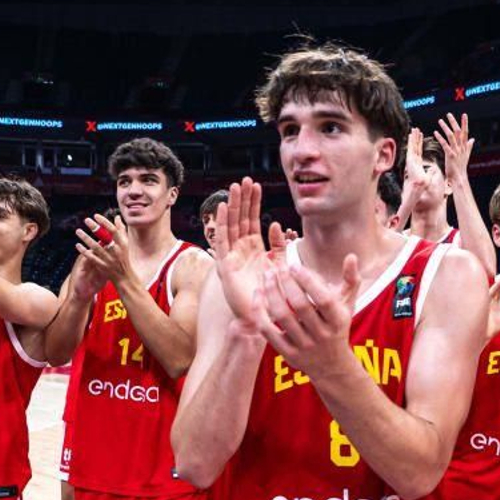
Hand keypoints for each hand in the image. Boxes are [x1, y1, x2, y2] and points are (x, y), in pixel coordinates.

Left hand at [72, 214, 137, 299]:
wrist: (125, 277)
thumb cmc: (124, 257)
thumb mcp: (125, 243)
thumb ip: (121, 229)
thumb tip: (116, 217)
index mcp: (122, 243)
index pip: (113, 230)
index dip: (104, 222)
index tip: (96, 216)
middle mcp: (116, 250)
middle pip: (104, 237)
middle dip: (95, 228)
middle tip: (86, 220)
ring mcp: (109, 259)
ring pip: (95, 247)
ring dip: (86, 238)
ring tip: (78, 231)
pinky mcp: (102, 266)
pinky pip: (91, 257)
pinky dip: (84, 251)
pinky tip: (78, 245)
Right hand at [212, 178, 287, 319]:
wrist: (263, 320)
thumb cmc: (271, 297)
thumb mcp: (279, 266)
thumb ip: (279, 247)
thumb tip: (277, 226)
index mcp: (253, 250)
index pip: (252, 220)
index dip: (253, 203)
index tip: (256, 185)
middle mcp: (239, 251)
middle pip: (239, 219)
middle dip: (242, 199)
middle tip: (245, 180)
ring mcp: (230, 258)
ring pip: (229, 226)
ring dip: (231, 206)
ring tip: (234, 187)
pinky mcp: (224, 267)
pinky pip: (221, 242)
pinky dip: (220, 225)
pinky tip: (221, 208)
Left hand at [254, 254, 360, 378]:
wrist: (332, 366)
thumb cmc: (338, 327)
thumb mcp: (348, 305)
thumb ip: (351, 280)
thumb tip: (351, 255)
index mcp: (338, 321)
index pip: (323, 299)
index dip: (307, 281)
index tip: (294, 265)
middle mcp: (322, 335)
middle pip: (300, 306)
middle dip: (286, 283)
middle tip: (277, 267)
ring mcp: (304, 346)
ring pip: (282, 316)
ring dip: (271, 293)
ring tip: (267, 276)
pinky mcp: (288, 354)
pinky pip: (268, 331)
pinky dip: (260, 312)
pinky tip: (258, 294)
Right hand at [402, 127, 443, 204]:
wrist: (419, 186)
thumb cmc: (423, 184)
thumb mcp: (428, 176)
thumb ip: (430, 172)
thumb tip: (434, 170)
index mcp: (417, 163)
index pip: (419, 150)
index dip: (419, 143)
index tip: (420, 135)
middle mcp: (413, 160)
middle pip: (415, 146)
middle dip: (415, 138)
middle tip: (416, 130)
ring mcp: (411, 158)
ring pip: (413, 145)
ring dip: (413, 137)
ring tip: (414, 129)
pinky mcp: (410, 158)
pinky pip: (411, 147)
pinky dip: (411, 141)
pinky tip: (411, 135)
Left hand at [434, 113, 473, 185]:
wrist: (459, 178)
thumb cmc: (461, 167)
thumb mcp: (466, 155)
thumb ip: (469, 146)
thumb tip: (472, 139)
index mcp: (464, 146)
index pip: (465, 132)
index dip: (465, 123)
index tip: (464, 115)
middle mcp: (461, 147)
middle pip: (458, 131)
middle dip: (454, 122)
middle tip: (448, 114)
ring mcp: (456, 151)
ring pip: (451, 136)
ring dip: (445, 127)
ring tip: (440, 121)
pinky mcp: (450, 155)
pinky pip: (445, 144)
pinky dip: (440, 137)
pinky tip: (435, 132)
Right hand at [485, 272, 499, 337]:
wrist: (484, 338)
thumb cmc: (494, 326)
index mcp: (494, 299)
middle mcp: (487, 299)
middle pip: (496, 287)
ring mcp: (482, 303)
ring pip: (488, 291)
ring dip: (497, 286)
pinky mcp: (478, 309)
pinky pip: (481, 299)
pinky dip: (485, 293)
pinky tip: (493, 289)